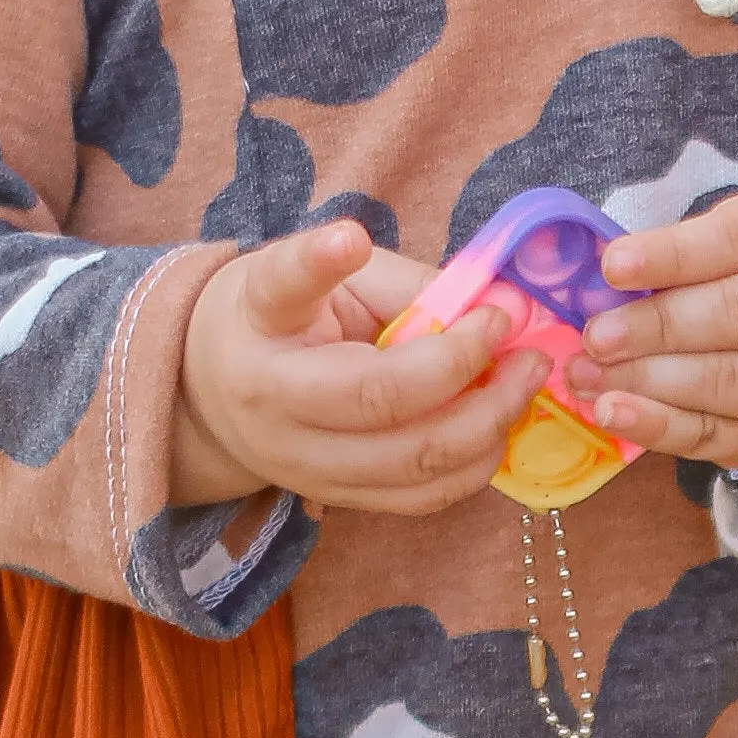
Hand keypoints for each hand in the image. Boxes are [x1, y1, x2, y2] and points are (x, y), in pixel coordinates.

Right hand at [174, 224, 541, 519]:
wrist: (213, 397)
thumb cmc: (279, 322)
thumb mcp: (318, 276)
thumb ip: (401, 283)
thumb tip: (498, 299)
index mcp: (259, 329)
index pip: (285, 288)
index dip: (325, 260)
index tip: (356, 236)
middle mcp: (274, 408)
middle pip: (380, 403)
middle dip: (469, 374)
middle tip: (521, 342)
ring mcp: (304, 468)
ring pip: (413, 467)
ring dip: (488, 424)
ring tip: (524, 379)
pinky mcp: (338, 501)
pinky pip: (421, 499)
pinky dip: (475, 463)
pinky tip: (498, 422)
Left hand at [577, 191, 737, 482]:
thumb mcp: (733, 237)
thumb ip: (679, 249)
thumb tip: (605, 274)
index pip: (737, 243)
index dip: (672, 256)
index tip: (613, 267)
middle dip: (659, 327)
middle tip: (597, 336)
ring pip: (728, 383)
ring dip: (648, 382)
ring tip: (588, 375)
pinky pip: (716, 434)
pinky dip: (657, 426)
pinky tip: (614, 413)